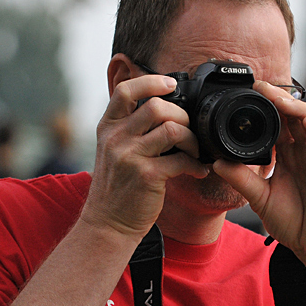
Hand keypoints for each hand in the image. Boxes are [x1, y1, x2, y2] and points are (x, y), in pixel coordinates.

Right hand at [81, 69, 208, 239]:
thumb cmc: (118, 186)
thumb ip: (131, 128)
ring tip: (195, 152)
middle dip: (182, 116)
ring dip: (192, 139)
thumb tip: (167, 108)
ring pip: (172, 129)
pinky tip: (198, 171)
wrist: (108, 223)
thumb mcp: (113, 149)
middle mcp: (116, 137)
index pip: (126, 90)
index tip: (171, 85)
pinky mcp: (146, 176)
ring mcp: (129, 156)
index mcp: (108, 126)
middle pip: (157, 107)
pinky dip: (196, 165)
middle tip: (189, 132)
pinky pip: (181, 160)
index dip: (151, 82)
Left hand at [213, 81, 305, 269]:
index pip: (279, 123)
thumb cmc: (293, 224)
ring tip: (281, 101)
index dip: (268, 106)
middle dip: (281, 100)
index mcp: (289, 156)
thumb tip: (217, 163)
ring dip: (300, 108)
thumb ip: (242, 180)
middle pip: (297, 116)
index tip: (249, 93)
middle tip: (261, 87)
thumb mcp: (260, 199)